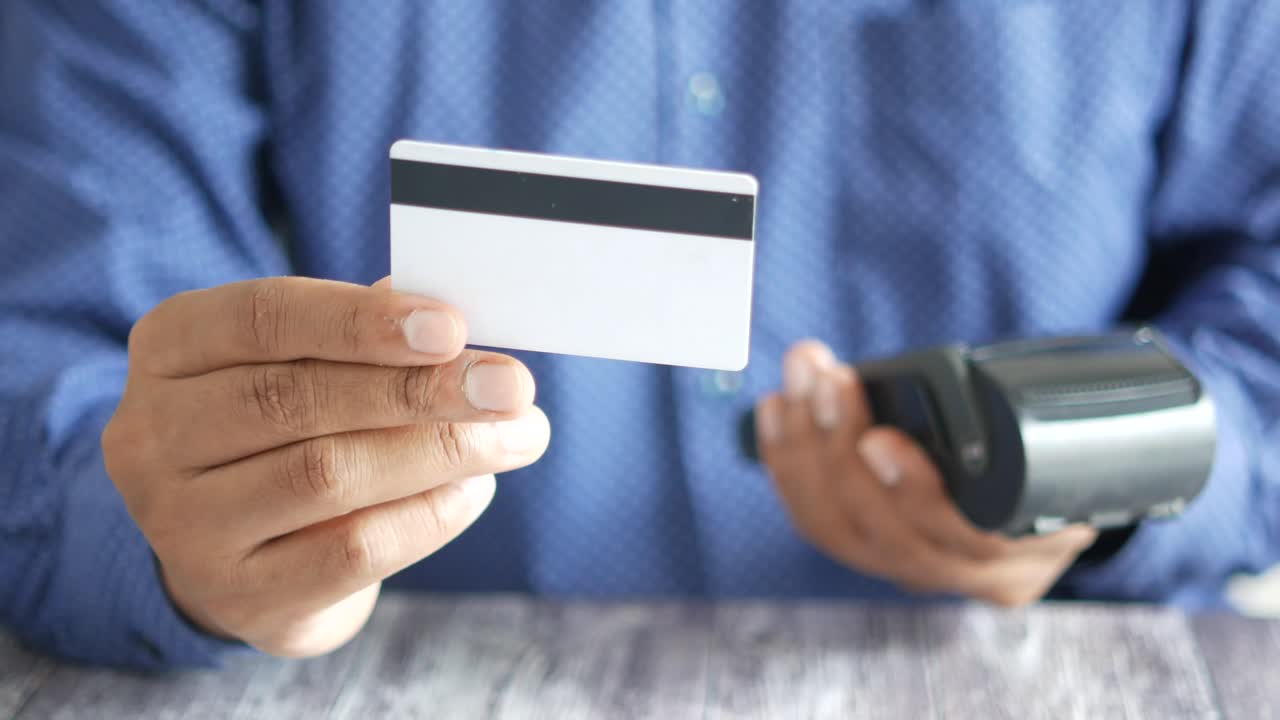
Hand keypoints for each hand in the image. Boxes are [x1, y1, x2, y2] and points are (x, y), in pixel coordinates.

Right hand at [102, 277, 549, 655]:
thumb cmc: (289, 430)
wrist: (247, 555)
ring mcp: (183, 523)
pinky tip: (475, 489)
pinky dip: (426, 515)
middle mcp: (153, 433)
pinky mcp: (237, 593)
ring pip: (325, 474)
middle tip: (512, 386)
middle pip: (297, 399)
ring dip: (439, 450)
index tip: (452, 327)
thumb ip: (367, 337)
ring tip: (517, 435)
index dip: (361, 320)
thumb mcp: (304, 365)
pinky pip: (349, 552)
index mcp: (171, 347)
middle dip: (421, 389)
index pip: (264, 316)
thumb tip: (457, 329)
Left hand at [756, 340, 1096, 606]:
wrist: (1044, 498)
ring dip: (804, 447)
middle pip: (881, 531)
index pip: (964, 538)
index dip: (912, 492)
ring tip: (798, 384)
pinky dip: (788, 461)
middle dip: (840, 445)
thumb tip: (939, 375)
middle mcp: (965, 575)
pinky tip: (776, 412)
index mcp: (1024, 555)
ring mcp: (912, 571)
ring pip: (837, 530)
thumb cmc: (1049, 457)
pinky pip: (816, 521)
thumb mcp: (1057, 444)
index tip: (878, 438)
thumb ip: (1010, 421)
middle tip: (824, 378)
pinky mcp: (870, 553)